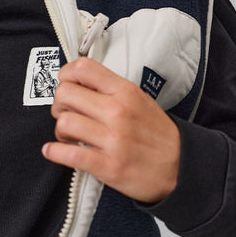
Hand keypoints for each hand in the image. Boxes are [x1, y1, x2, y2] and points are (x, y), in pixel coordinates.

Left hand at [42, 57, 180, 203]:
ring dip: (59, 130)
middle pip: (65, 94)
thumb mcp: (139, 100)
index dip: (65, 75)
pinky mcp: (108, 166)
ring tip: (68, 135)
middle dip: (59, 104)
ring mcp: (113, 140)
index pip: (83, 68)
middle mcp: (118, 112)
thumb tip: (78, 83)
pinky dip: (54, 152)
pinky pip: (68, 154)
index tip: (65, 84)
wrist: (181, 167)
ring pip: (64, 122)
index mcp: (125, 92)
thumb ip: (110, 90)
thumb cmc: (158, 135)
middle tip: (65, 113)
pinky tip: (54, 151)